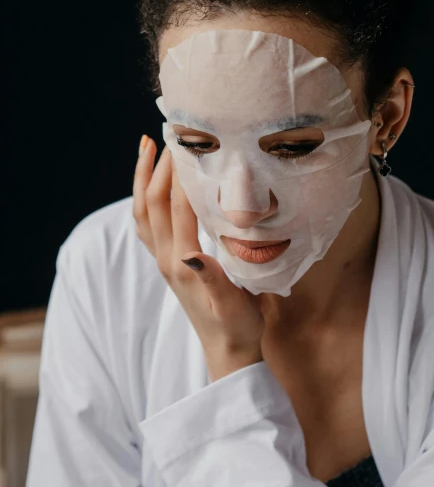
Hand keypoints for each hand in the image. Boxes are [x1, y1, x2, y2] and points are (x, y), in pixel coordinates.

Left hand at [132, 136, 264, 379]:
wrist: (229, 352)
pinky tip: (153, 184)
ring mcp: (164, 261)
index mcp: (184, 264)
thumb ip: (213, 279)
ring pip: (143, 212)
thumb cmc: (238, 328)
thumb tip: (190, 254)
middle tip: (166, 134)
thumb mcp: (232, 306)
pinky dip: (145, 197)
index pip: (178, 208)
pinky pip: (148, 224)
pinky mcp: (169, 264)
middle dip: (155, 167)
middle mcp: (168, 259)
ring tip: (147, 147)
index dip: (181, 175)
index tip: (188, 143)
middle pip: (152, 204)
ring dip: (142, 178)